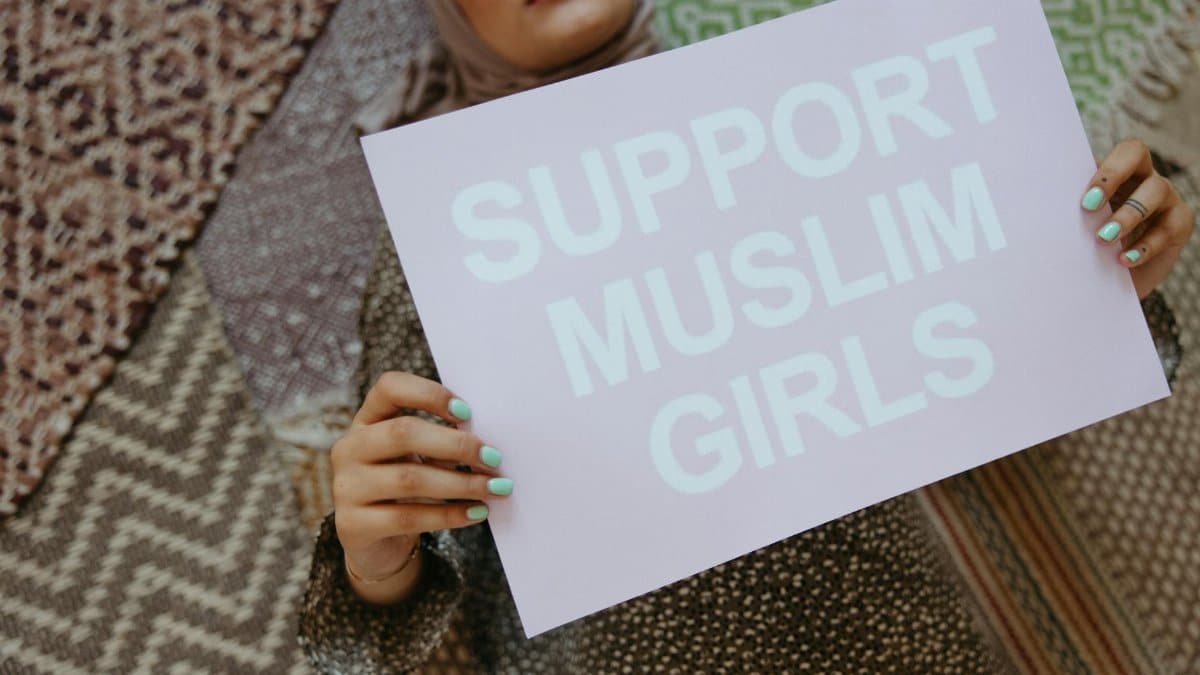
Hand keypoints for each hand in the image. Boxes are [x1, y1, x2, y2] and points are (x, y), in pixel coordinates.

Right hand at [331, 372, 509, 603]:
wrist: (376, 546)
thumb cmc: (406, 491)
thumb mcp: (418, 460)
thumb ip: (442, 445)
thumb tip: (487, 446)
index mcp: (366, 421)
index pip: (389, 388)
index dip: (429, 394)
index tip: (467, 412)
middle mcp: (349, 448)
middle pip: (403, 433)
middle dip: (456, 444)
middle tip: (494, 458)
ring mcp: (346, 487)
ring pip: (410, 479)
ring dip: (462, 483)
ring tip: (496, 489)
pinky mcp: (352, 525)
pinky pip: (408, 517)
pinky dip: (449, 515)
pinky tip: (477, 512)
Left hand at [1082, 138, 1193, 298]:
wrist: (1104, 285)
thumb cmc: (1085, 250)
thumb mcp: (1075, 227)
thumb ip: (1068, 209)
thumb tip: (1039, 202)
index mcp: (1116, 173)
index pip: (1121, 151)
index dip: (1107, 169)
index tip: (1084, 199)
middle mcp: (1142, 178)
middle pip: (1138, 154)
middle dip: (1112, 177)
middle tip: (1088, 206)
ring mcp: (1164, 198)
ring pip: (1155, 190)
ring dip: (1127, 215)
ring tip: (1103, 239)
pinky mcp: (1178, 224)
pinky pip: (1168, 228)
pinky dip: (1145, 246)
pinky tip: (1123, 260)